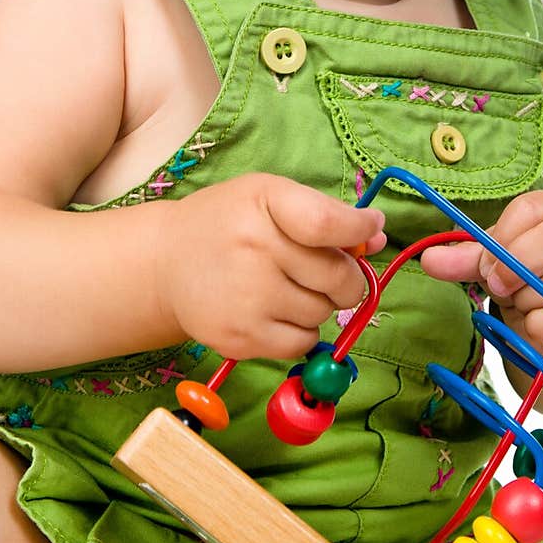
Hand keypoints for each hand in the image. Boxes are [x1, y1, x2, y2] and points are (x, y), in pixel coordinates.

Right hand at [161, 173, 385, 360]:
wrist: (165, 264)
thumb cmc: (228, 223)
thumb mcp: (269, 198)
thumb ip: (325, 213)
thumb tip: (378, 237)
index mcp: (263, 203)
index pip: (328, 224)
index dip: (359, 231)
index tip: (370, 230)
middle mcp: (253, 249)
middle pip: (338, 277)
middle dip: (347, 278)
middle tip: (329, 271)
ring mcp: (245, 298)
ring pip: (324, 314)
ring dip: (320, 304)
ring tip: (289, 287)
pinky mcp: (239, 339)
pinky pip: (301, 344)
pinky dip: (301, 331)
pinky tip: (277, 311)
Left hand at [420, 190, 542, 353]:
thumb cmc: (535, 277)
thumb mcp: (500, 260)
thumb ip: (468, 257)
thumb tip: (427, 259)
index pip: (535, 207)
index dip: (503, 235)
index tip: (486, 262)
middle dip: (517, 265)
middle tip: (497, 286)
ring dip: (527, 301)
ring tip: (525, 303)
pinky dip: (538, 328)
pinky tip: (539, 324)